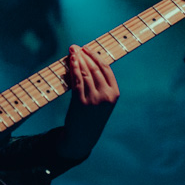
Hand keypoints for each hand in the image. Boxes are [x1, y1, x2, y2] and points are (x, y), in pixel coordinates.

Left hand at [59, 44, 119, 159]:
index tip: (87, 48)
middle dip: (84, 55)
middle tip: (76, 47)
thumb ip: (101, 84)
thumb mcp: (103, 101)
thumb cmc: (92, 116)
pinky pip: (77, 81)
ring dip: (77, 59)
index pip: (106, 69)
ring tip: (71, 51)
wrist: (83, 137)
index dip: (95, 56)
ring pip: (85, 73)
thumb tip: (88, 61)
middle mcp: (106, 96)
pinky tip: (70, 62)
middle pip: (95, 68)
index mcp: (114, 94)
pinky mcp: (81, 102)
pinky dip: (73, 69)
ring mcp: (94, 99)